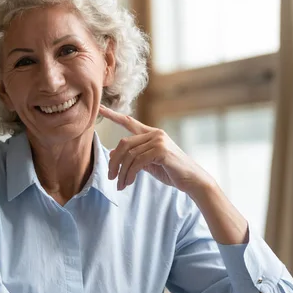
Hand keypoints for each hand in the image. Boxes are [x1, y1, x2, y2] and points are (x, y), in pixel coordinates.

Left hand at [99, 105, 215, 196]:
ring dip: (122, 172)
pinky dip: (130, 174)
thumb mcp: (148, 163)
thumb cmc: (171, 171)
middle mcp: (155, 133)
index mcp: (151, 134)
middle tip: (110, 177)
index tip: (100, 108)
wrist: (192, 181)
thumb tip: (112, 153)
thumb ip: (132, 156)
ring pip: (129, 155)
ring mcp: (159, 141)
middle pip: (124, 143)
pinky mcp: (161, 150)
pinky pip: (137, 162)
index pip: (129, 122)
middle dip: (114, 162)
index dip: (113, 115)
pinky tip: (129, 182)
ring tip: (120, 185)